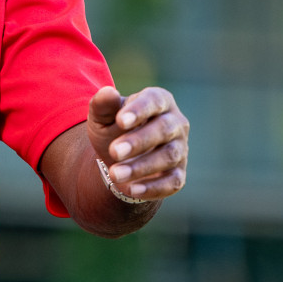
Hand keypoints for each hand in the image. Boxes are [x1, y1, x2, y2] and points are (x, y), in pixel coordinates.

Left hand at [86, 86, 188, 201]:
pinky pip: (172, 182)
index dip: (139, 110)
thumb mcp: (102, 116)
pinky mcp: (178, 174)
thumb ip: (102, 104)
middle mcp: (175, 123)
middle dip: (139, 141)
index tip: (120, 121)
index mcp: (159, 100)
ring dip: (141, 166)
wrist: (118, 158)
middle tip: (114, 151)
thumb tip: (108, 92)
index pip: (154, 101)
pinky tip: (131, 189)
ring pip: (168, 156)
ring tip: (115, 173)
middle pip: (164, 129)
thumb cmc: (113, 128)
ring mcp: (180, 149)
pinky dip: (152, 187)